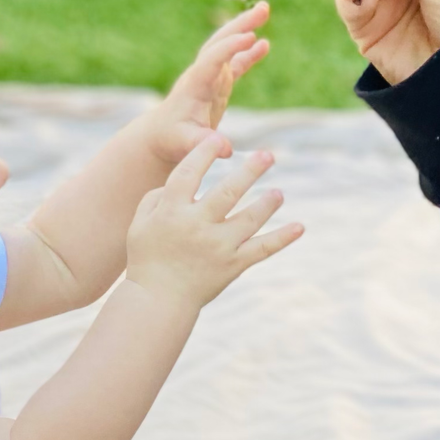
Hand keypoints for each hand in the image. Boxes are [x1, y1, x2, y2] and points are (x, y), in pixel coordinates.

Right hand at [126, 134, 302, 307]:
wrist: (158, 300)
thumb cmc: (147, 257)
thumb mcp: (140, 223)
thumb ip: (156, 196)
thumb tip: (185, 178)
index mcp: (171, 212)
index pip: (189, 174)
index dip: (204, 153)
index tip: (218, 139)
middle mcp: (197, 226)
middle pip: (228, 192)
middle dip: (250, 171)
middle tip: (268, 155)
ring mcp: (218, 247)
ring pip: (250, 219)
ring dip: (267, 203)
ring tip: (278, 193)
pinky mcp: (233, 265)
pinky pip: (262, 249)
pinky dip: (282, 238)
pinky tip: (300, 227)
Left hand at [144, 3, 270, 165]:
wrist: (161, 135)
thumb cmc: (171, 139)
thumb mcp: (185, 143)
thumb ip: (202, 142)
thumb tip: (225, 147)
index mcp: (195, 84)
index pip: (212, 59)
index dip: (230, 48)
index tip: (249, 37)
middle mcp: (202, 74)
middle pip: (220, 42)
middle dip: (240, 25)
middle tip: (263, 8)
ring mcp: (210, 76)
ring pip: (228, 46)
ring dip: (244, 28)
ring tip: (264, 10)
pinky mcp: (217, 84)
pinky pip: (235, 63)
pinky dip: (248, 53)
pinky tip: (265, 44)